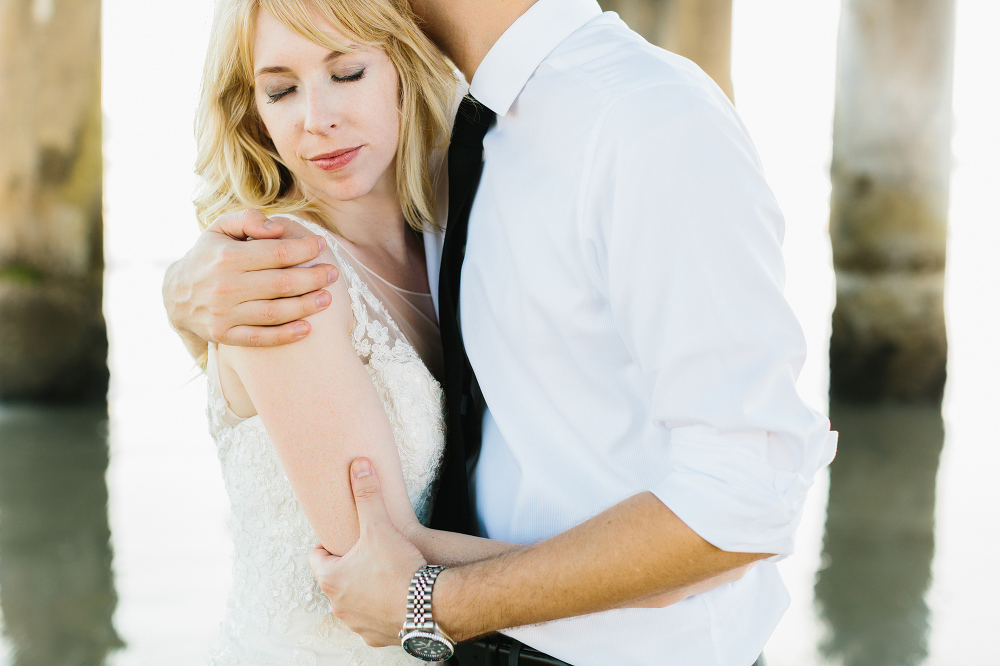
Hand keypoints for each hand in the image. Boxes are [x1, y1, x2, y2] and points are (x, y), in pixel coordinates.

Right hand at [163, 209, 338, 348]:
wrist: (175, 295)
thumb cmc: (208, 256)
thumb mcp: (219, 229)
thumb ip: (248, 220)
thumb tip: (277, 228)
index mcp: (227, 257)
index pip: (277, 253)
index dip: (304, 249)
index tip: (321, 246)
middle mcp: (225, 286)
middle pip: (281, 284)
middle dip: (313, 278)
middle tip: (333, 273)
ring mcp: (224, 314)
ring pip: (273, 313)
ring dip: (306, 307)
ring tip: (327, 299)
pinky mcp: (224, 335)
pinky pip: (258, 338)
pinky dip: (284, 336)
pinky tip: (307, 330)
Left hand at [309, 458, 426, 646]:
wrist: (429, 606)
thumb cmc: (398, 568)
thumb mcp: (379, 526)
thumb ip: (367, 495)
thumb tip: (359, 465)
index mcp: (331, 579)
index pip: (317, 557)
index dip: (330, 545)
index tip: (346, 538)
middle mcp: (338, 606)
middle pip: (335, 580)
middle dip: (349, 567)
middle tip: (369, 553)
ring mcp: (356, 625)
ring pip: (353, 602)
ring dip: (363, 591)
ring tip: (385, 575)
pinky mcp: (376, 637)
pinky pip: (373, 621)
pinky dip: (381, 610)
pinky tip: (397, 598)